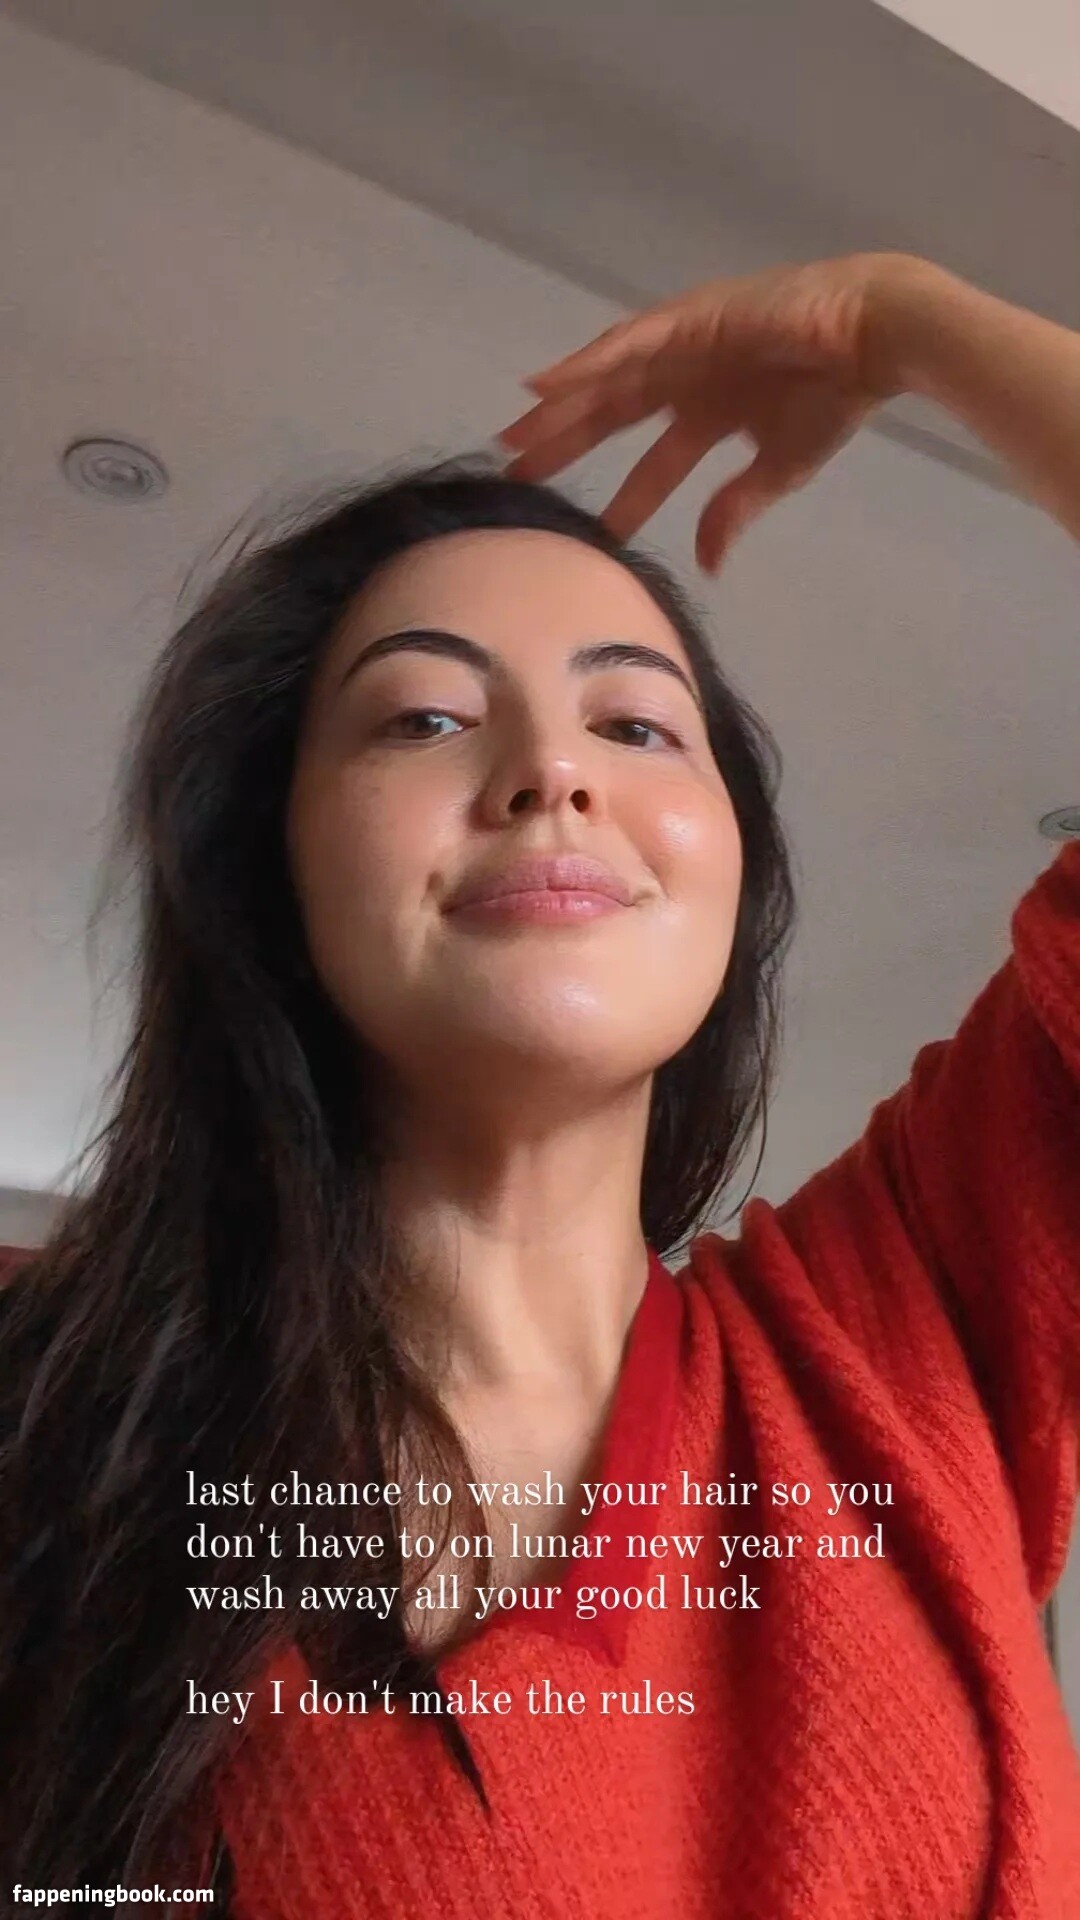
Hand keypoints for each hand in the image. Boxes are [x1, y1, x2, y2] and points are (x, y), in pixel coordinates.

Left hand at [498, 251, 934, 572]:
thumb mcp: (779, 468)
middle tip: (514, 476)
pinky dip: (586, 363)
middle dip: (566, 444)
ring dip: (560, 405)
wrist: (875, 337)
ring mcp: (686, 343)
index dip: (617, 491)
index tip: (578, 524)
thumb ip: (734, 510)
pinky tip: (545, 384)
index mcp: (713, 413)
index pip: (651, 458)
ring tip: (512, 433)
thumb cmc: (837, 396)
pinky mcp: (690, 317)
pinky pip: (628, 344)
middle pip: (613, 415)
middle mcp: (690, 378)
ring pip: (608, 379)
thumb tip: (707, 565)